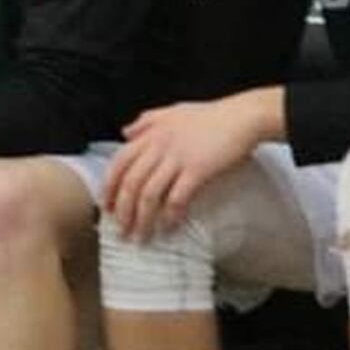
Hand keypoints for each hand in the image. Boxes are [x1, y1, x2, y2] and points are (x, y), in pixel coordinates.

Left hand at [104, 89, 281, 238]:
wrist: (243, 115)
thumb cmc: (210, 115)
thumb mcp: (171, 111)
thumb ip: (146, 121)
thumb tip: (125, 132)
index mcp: (150, 134)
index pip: (118, 163)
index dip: (109, 187)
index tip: (106, 207)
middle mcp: (158, 146)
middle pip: (130, 183)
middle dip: (122, 211)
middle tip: (121, 231)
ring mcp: (176, 158)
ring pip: (149, 194)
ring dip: (142, 219)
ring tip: (141, 237)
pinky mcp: (197, 170)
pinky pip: (176, 198)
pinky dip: (170, 216)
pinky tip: (168, 228)